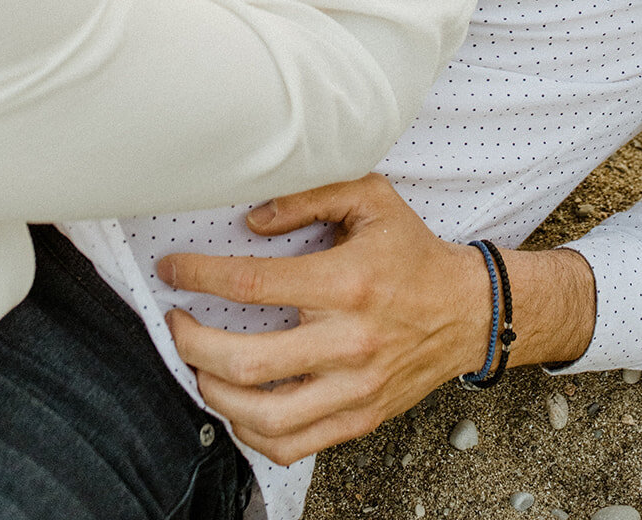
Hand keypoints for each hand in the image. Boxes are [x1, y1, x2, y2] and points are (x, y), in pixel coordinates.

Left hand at [159, 174, 490, 463]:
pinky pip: (291, 445)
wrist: (467, 309)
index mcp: (346, 282)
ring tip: (199, 367)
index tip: (174, 270)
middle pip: (245, 362)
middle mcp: (348, 341)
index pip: (253, 284)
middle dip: (192, 344)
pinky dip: (250, 433)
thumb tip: (253, 220)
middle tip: (177, 325)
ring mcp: (353, 388)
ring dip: (213, 394)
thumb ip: (310, 197)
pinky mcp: (359, 418)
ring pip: (263, 416)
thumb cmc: (412, 252)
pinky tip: (237, 406)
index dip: (201, 276)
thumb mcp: (370, 199)